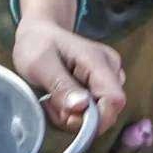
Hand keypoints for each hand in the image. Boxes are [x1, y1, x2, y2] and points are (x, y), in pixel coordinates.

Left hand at [11, 18, 125, 133]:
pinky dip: (75, 112)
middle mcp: (110, 68)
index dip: (96, 119)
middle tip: (53, 104)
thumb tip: (81, 107)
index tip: (68, 119)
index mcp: (97, 60)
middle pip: (109, 110)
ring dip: (75, 115)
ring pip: (100, 114)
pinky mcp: (102, 84)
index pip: (114, 99)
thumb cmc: (37, 44)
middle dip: (80, 118)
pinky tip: (61, 98)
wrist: (38, 34)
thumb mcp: (39, 65)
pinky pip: (94, 110)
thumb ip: (60, 86)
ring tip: (54, 98)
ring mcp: (108, 76)